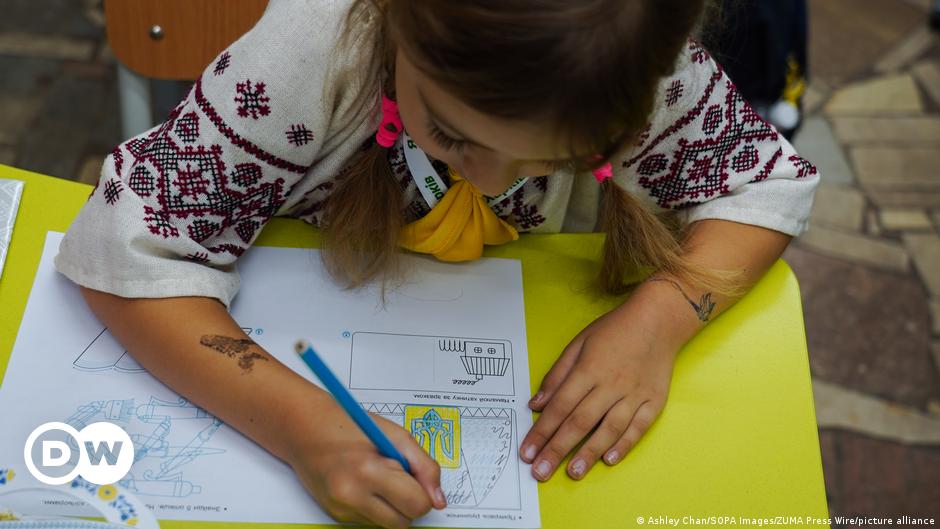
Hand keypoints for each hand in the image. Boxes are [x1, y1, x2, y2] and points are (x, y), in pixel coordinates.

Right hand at [286, 402, 445, 528]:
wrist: (303, 428)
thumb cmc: (348, 425)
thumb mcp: (394, 435)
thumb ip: (424, 466)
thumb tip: (439, 499)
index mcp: (368, 471)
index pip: (417, 504)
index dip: (424, 492)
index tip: (416, 478)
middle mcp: (351, 496)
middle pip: (404, 523)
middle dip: (410, 504)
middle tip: (399, 478)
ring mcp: (342, 510)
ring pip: (388, 525)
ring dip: (392, 507)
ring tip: (378, 477)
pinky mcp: (336, 516)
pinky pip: (371, 522)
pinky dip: (375, 507)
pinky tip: (364, 484)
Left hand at [519, 298, 678, 480]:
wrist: (658, 320)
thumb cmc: (615, 330)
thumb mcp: (578, 343)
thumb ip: (557, 375)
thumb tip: (537, 405)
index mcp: (588, 369)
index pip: (559, 406)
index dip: (541, 431)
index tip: (527, 452)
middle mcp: (611, 384)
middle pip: (579, 422)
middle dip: (557, 449)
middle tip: (541, 472)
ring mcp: (634, 394)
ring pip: (609, 428)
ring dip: (589, 452)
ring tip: (573, 472)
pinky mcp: (654, 401)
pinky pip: (638, 427)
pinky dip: (624, 445)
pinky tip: (609, 460)